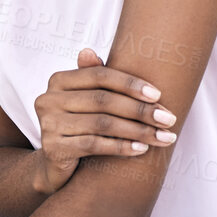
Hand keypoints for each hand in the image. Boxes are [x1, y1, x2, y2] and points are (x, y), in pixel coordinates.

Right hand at [32, 47, 177, 194]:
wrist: (57, 165)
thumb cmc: (79, 127)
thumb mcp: (87, 102)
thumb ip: (93, 79)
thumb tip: (88, 50)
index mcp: (58, 81)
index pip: (99, 75)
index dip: (130, 84)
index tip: (158, 95)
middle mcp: (48, 99)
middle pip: (103, 100)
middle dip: (140, 110)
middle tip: (168, 119)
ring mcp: (49, 124)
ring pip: (102, 123)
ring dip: (138, 130)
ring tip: (162, 136)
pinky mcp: (53, 148)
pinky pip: (94, 145)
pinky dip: (122, 146)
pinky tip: (142, 149)